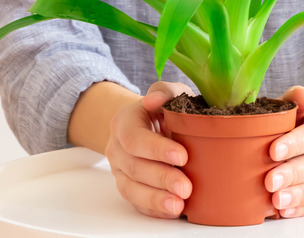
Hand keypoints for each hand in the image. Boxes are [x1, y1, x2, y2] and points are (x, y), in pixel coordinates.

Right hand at [105, 81, 193, 217]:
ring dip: (155, 199)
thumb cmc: (164, 109)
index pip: (134, 138)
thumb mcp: (168, 94)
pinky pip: (136, 203)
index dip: (156, 149)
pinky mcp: (128, 187)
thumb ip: (164, 92)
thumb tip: (158, 98)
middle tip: (186, 187)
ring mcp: (120, 170)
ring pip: (131, 188)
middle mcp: (117, 147)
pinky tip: (171, 211)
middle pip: (134, 166)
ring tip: (178, 206)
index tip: (183, 156)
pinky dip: (154, 209)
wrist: (152, 124)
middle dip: (161, 178)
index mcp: (125, 121)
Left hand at [265, 86, 303, 217]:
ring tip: (277, 201)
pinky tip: (284, 211)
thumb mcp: (300, 105)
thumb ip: (297, 98)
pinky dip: (303, 209)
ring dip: (300, 196)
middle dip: (295, 174)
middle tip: (270, 181)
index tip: (274, 151)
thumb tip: (302, 94)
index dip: (296, 143)